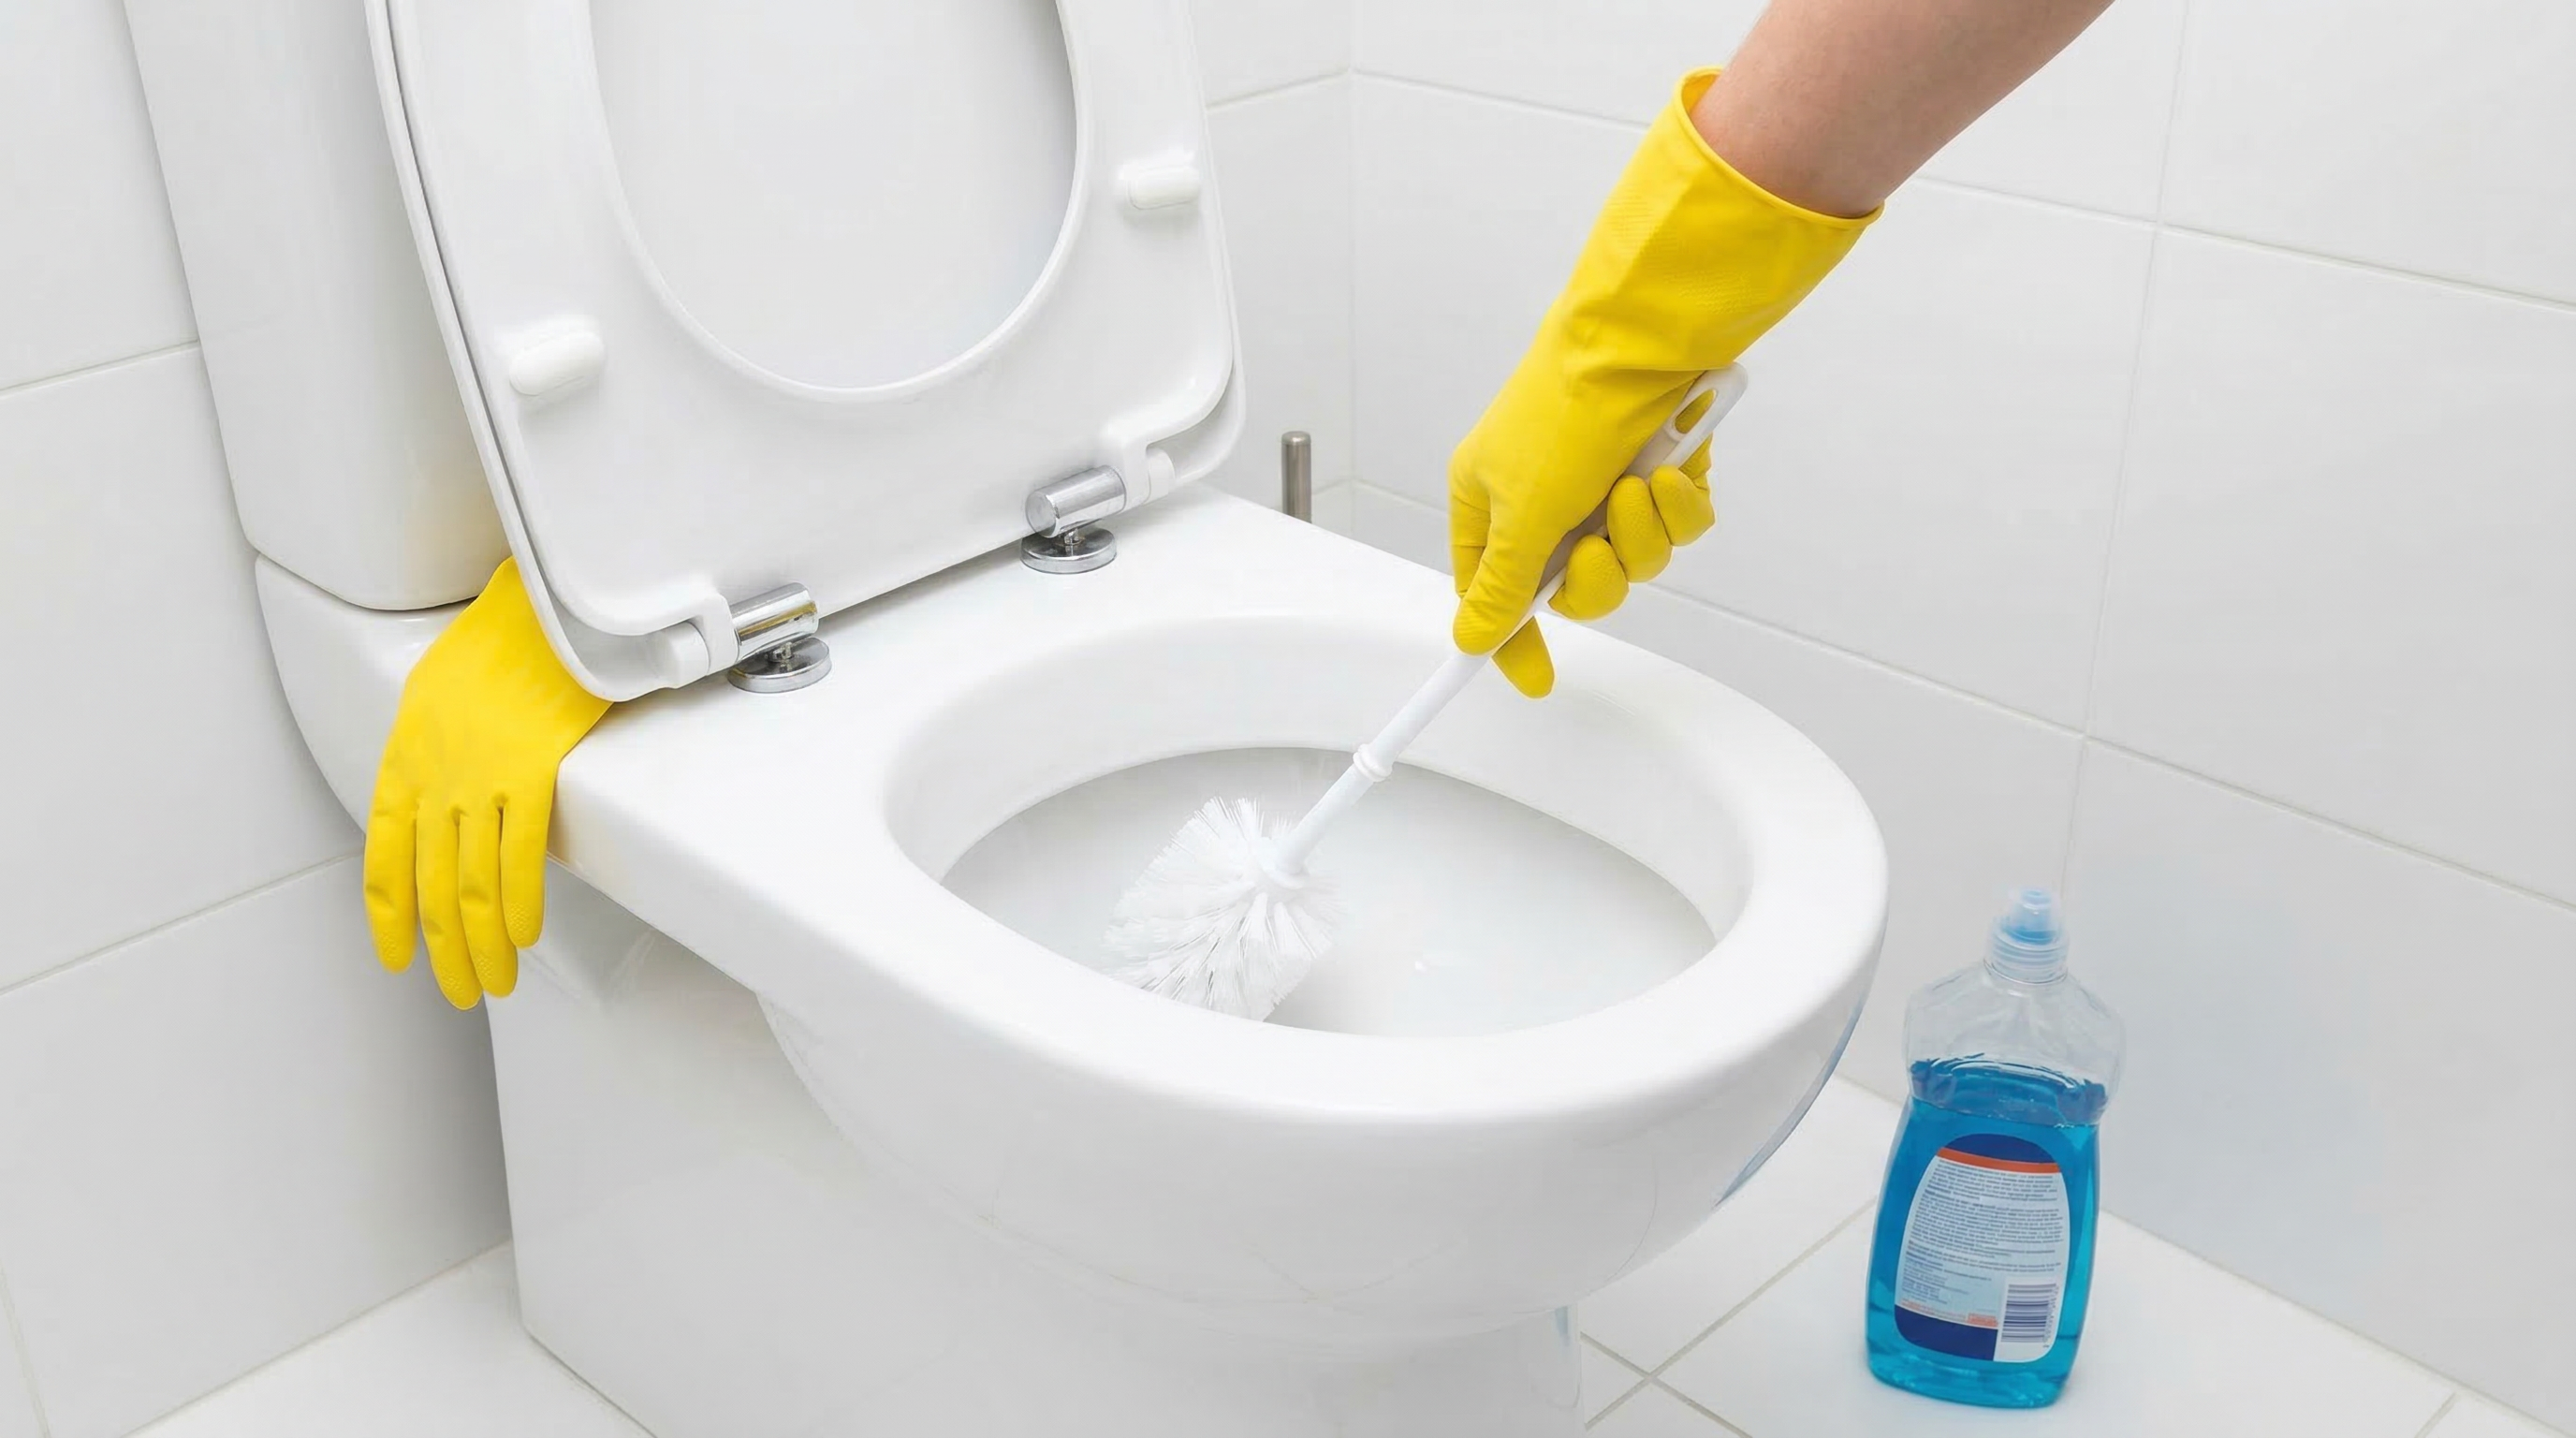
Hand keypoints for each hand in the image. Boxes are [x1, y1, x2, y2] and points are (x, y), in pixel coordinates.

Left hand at [363, 558, 610, 1008]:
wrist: (543, 599)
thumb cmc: (506, 636)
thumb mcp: (443, 692)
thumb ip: (441, 751)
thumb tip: (457, 800)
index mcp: (406, 756)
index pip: (383, 858)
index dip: (390, 917)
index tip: (399, 958)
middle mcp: (433, 774)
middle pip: (431, 884)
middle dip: (443, 950)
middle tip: (460, 990)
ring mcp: (479, 775)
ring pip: (472, 883)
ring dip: (483, 944)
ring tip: (495, 980)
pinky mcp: (530, 770)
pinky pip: (519, 855)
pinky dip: (520, 904)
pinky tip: (523, 935)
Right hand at [1448, 68, 1870, 696]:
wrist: (1645, 339)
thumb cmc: (1566, 409)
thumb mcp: (1522, 514)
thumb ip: (1500, 588)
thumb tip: (1471, 638)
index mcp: (1487, 498)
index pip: (1490, 592)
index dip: (1511, 639)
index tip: (1536, 679)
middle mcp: (1544, 492)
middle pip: (1573, 586)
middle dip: (1598, 576)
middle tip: (1600, 548)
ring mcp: (1605, 479)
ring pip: (1635, 559)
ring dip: (1643, 533)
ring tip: (1641, 483)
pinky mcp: (1660, 467)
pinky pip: (1677, 524)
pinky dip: (1680, 506)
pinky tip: (1674, 468)